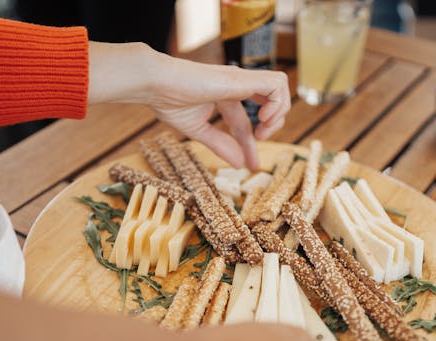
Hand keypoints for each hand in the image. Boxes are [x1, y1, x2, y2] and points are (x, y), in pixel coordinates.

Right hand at [87, 42, 290, 170]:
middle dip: (272, 126)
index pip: (245, 123)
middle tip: (257, 139)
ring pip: (280, 89)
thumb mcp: (198, 130)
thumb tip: (239, 164)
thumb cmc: (168, 101)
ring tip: (261, 129)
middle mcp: (236, 86)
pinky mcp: (242, 77)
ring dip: (278, 113)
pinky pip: (277, 84)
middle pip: (270, 104)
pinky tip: (261, 118)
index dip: (251, 146)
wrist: (155, 84)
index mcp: (224, 97)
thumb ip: (219, 144)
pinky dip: (277, 103)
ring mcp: (241, 80)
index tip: (251, 166)